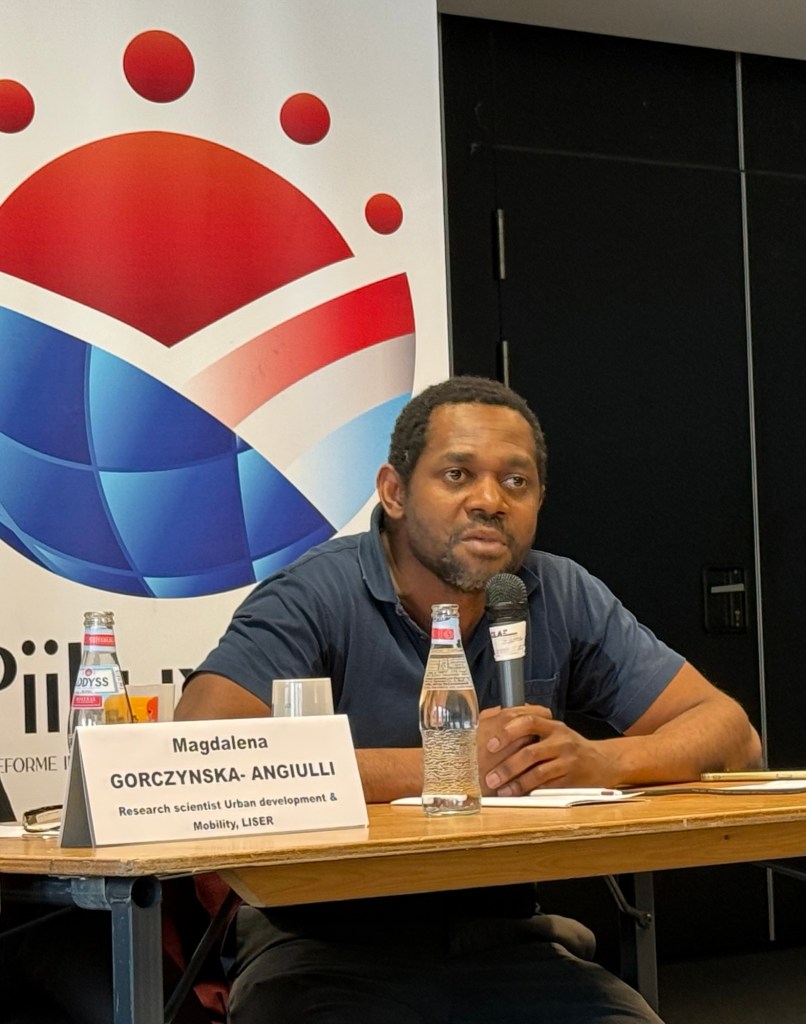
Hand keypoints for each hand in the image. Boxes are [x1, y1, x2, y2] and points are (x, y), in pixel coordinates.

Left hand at [478, 706, 616, 794]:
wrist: (604, 761)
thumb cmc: (572, 746)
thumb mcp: (555, 730)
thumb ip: (532, 726)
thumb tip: (497, 718)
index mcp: (553, 727)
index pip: (528, 722)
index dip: (508, 731)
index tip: (490, 744)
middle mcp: (561, 741)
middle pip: (529, 752)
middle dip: (507, 767)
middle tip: (490, 777)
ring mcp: (568, 761)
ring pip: (538, 773)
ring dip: (517, 783)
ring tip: (501, 791)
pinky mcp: (573, 780)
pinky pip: (549, 788)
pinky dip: (532, 793)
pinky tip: (519, 797)